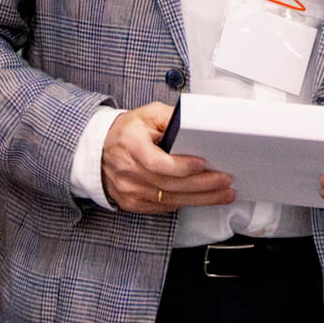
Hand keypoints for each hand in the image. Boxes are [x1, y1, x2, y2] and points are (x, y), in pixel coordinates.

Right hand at [100, 102, 233, 213]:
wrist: (98, 151)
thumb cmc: (127, 131)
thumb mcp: (147, 115)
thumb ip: (171, 118)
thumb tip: (196, 125)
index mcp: (130, 145)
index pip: (156, 162)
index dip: (181, 166)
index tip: (203, 164)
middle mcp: (128, 171)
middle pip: (169, 184)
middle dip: (202, 185)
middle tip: (225, 181)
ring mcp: (129, 191)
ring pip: (170, 200)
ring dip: (200, 198)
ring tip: (223, 193)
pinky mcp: (133, 203)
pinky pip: (164, 207)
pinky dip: (186, 203)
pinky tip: (203, 199)